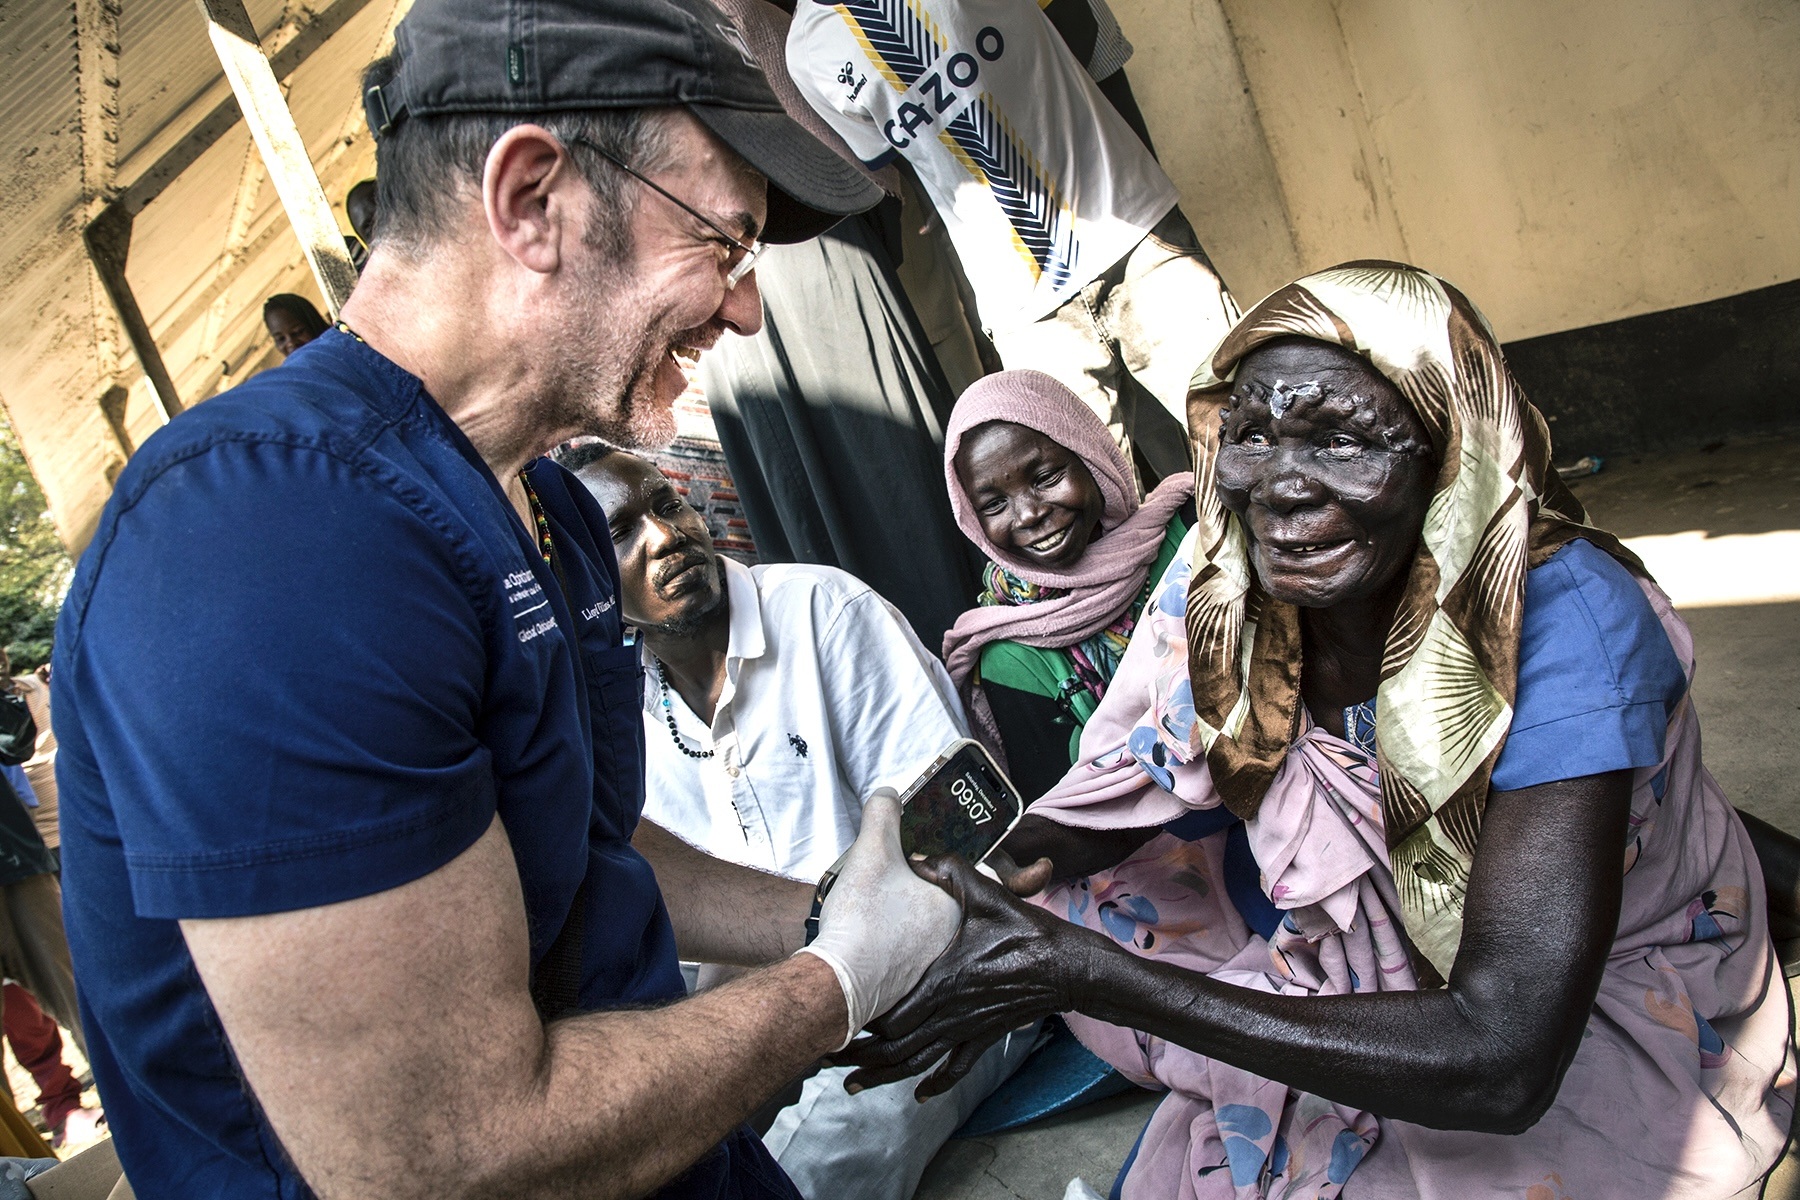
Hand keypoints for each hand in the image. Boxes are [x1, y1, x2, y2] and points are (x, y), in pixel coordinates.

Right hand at [797, 790, 960, 1049]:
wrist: (837, 980)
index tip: (898, 862)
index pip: (949, 872)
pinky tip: (863, 938)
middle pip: (929, 900)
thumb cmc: (863, 917)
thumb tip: (888, 795)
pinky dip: (884, 943)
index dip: (918, 861)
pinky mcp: (907, 986)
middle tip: (877, 886)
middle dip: (904, 889)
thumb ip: (883, 815)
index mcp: (954, 907)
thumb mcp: (872, 850)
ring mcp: (929, 966)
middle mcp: (950, 941)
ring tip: (867, 910)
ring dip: (894, 916)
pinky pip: (899, 953)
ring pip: (914, 927)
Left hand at [834, 854, 1097, 1100]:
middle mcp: (951, 1012)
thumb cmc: (1028, 932)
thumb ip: (951, 872)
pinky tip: (919, 1094)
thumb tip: (918, 855)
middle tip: (826, 1052)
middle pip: (895, 1046)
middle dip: (859, 1053)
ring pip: (917, 1063)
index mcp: (945, 981)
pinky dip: (935, 1084)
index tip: (835, 1015)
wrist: (1068, 966)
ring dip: (882, 1075)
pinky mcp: (984, 1036)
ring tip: (850, 1083)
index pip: (893, 1013)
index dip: (862, 1020)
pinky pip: (957, 1069)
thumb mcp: (989, 896)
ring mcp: (967, 1028)